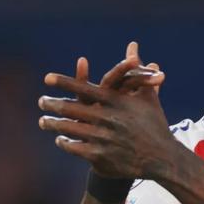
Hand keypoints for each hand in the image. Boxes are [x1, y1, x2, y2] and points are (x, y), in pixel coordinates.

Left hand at [38, 46, 175, 179]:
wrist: (162, 157)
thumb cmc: (154, 123)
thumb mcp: (146, 95)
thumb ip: (136, 69)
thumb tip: (133, 45)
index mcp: (117, 102)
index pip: (85, 88)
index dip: (65, 83)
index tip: (47, 78)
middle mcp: (108, 118)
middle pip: (71, 108)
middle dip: (52, 104)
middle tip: (41, 101)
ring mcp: (103, 138)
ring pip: (69, 128)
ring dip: (53, 124)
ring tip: (43, 120)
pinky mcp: (100, 156)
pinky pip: (74, 147)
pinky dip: (65, 142)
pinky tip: (60, 139)